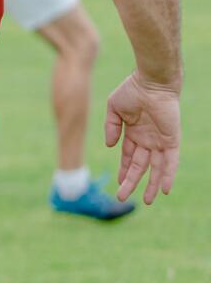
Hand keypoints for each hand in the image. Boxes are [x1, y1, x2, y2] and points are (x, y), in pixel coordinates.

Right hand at [103, 73, 180, 204]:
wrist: (151, 82)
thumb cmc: (131, 91)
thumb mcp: (114, 109)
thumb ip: (111, 127)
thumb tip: (111, 147)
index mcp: (133, 133)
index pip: (128, 157)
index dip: (124, 170)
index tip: (120, 183)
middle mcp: (147, 140)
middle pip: (140, 166)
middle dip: (132, 182)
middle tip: (122, 197)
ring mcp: (160, 141)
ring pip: (156, 168)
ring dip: (151, 184)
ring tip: (146, 201)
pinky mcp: (171, 140)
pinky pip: (171, 162)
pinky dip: (168, 175)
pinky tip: (164, 189)